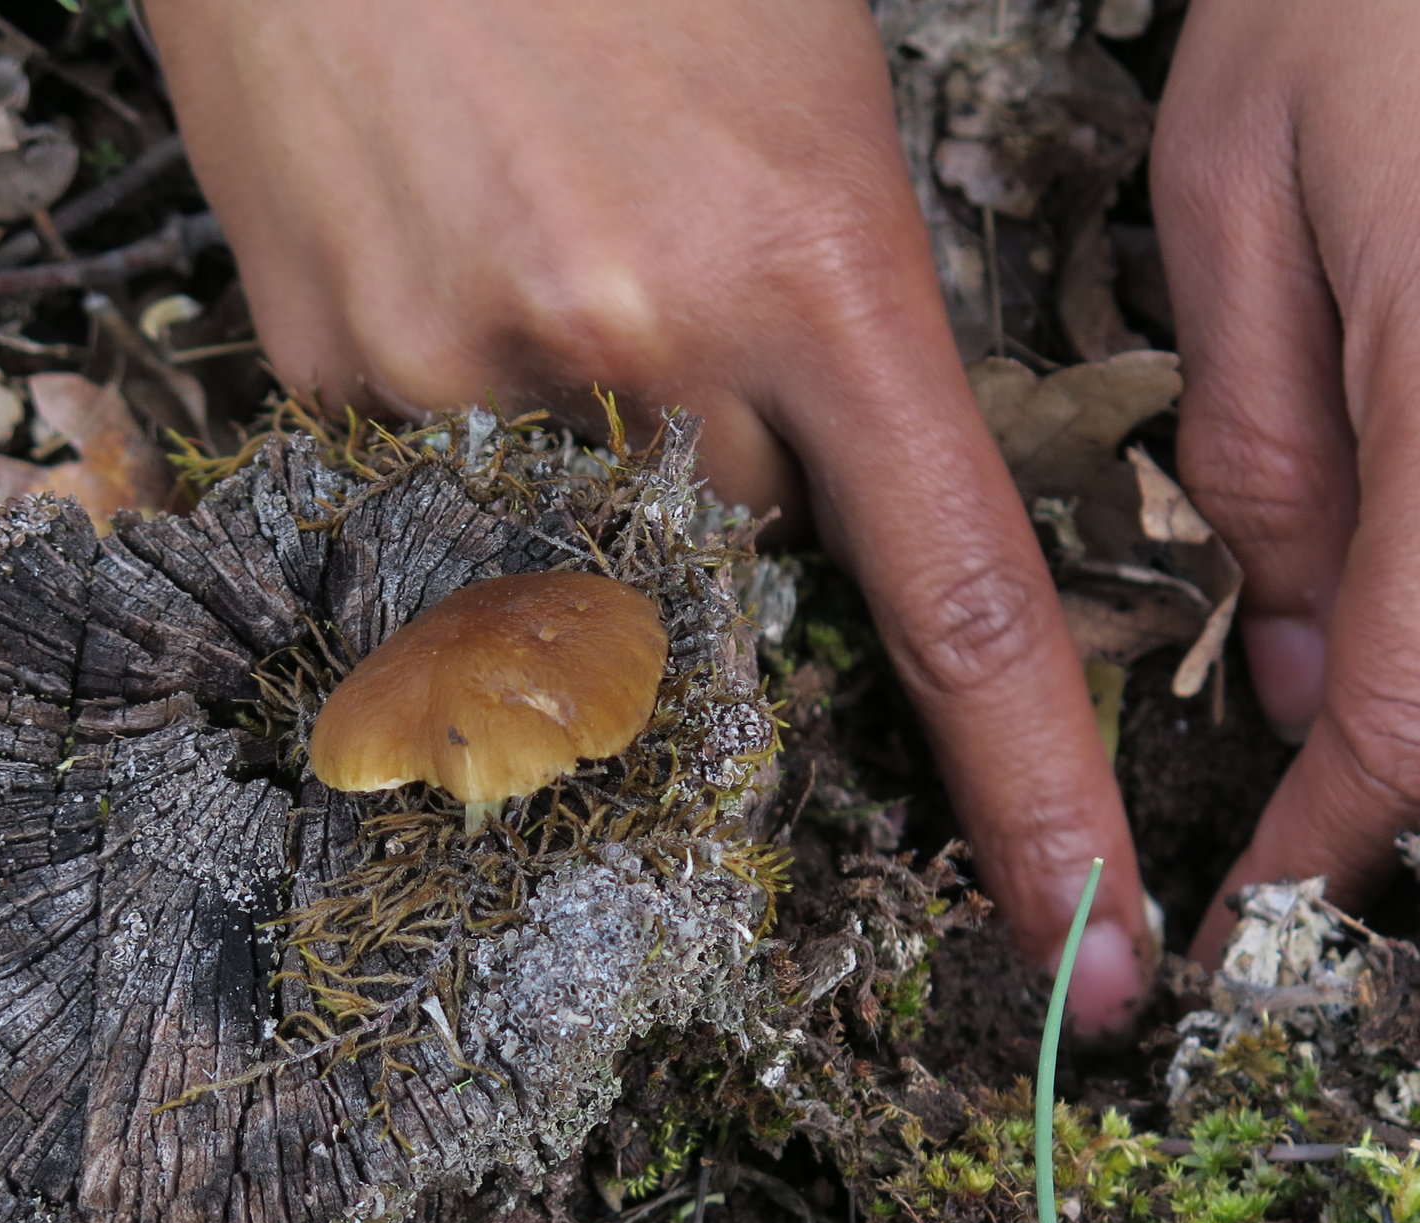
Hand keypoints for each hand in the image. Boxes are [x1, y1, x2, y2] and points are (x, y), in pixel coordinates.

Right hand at [143, 0, 1155, 1030]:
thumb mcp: (798, 84)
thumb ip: (829, 298)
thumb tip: (821, 469)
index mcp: (810, 262)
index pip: (960, 604)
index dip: (1036, 798)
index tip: (1090, 939)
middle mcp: (639, 350)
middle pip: (746, 564)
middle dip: (742, 502)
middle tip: (678, 331)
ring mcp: (466, 374)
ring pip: (590, 530)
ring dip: (601, 454)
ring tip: (552, 248)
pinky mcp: (329, 369)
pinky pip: (441, 477)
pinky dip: (470, 413)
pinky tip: (448, 252)